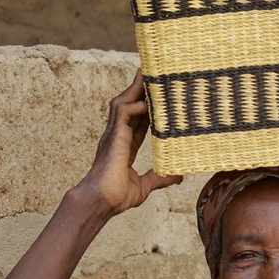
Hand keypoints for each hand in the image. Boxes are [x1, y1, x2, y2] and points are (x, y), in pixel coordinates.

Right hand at [76, 69, 181, 216]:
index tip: (157, 97)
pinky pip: (123, 113)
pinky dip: (134, 106)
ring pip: (122, 104)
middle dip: (138, 91)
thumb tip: (177, 177)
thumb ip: (159, 178)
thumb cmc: (116, 196)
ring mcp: (113, 135)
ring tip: (147, 75)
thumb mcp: (144, 185)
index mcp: (123, 146)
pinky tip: (146, 103)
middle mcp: (116, 137)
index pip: (136, 121)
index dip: (146, 109)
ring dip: (134, 90)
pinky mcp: (113, 138)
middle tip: (151, 75)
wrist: (100, 203)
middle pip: (127, 106)